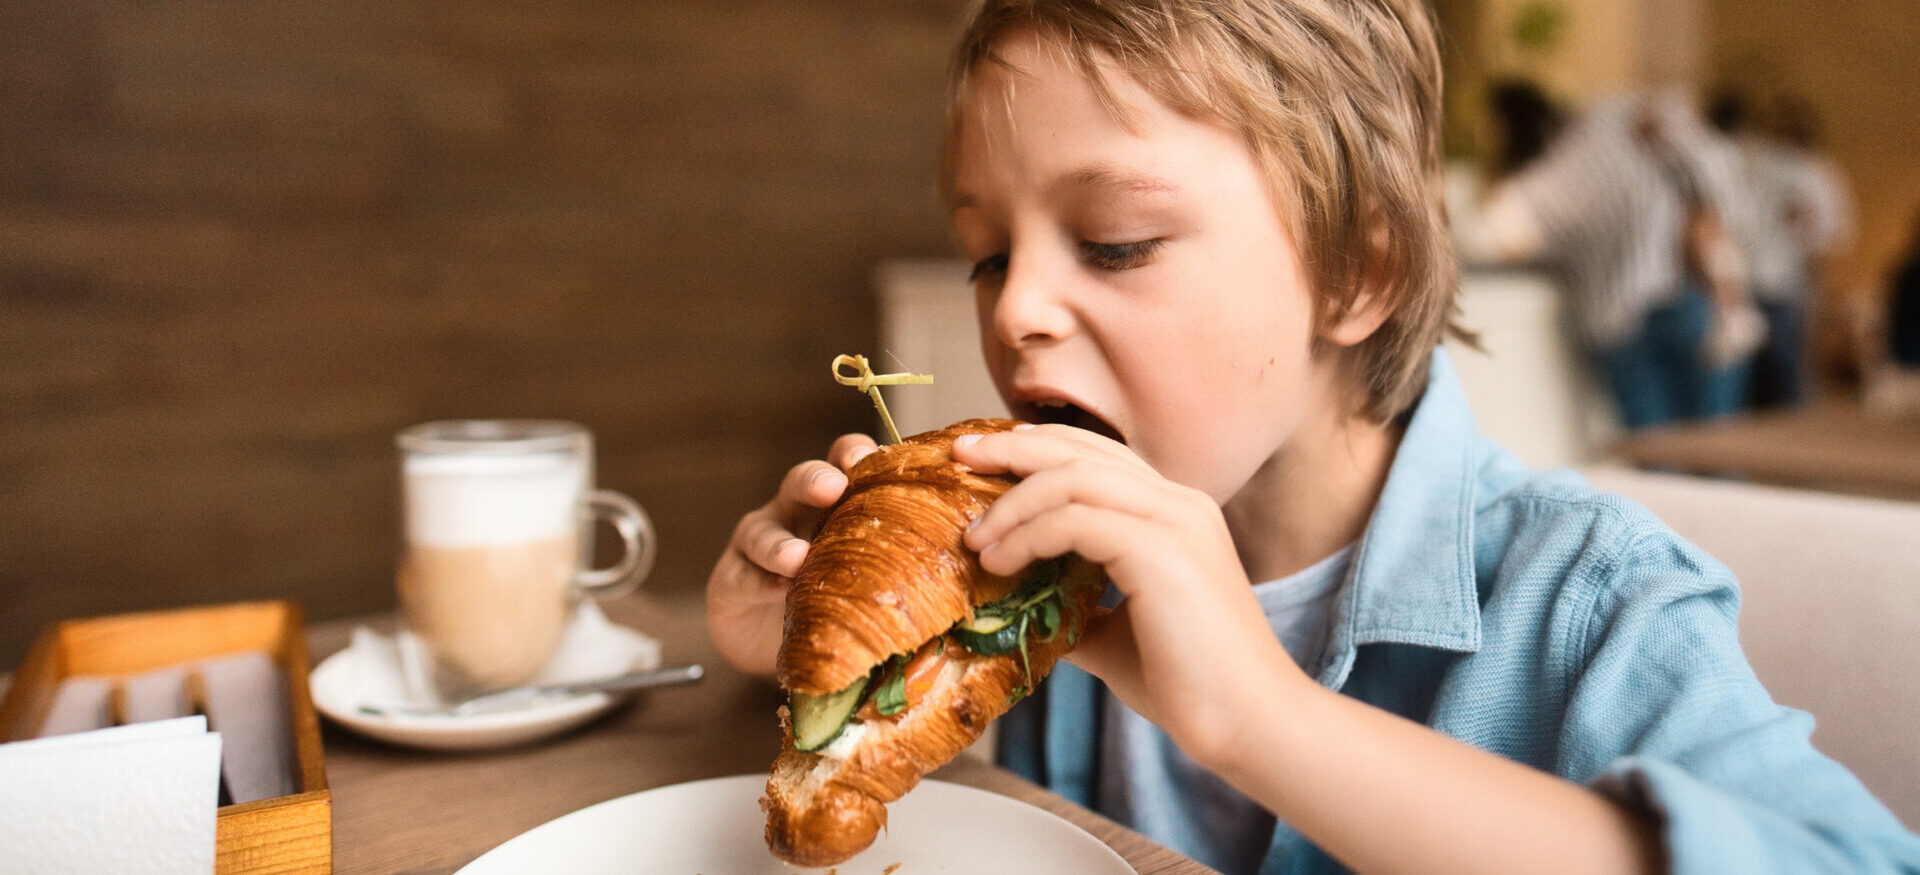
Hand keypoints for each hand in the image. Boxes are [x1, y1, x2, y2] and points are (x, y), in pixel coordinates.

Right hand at [706, 434, 877, 677]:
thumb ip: (900, 561)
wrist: (780, 644)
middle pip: (803, 481)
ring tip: (798, 558)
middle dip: (817, 479)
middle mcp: (797, 512)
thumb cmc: (837, 600)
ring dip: (782, 542)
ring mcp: (761, 541)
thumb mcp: (870, 575)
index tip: (872, 456)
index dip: (856, 454)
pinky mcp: (733, 578)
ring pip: (765, 528)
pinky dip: (759, 581)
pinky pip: (743, 574)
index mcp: (836, 505)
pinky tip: (774, 590)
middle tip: (833, 486)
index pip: (846, 464)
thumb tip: (964, 566)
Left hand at [953, 425, 1303, 763]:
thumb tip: (1017, 607)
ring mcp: (1175, 520)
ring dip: (1013, 502)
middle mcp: (1179, 503)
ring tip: (976, 539)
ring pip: (1073, 476)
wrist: (1249, 722)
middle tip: (961, 457)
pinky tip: (1001, 563)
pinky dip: (1029, 534)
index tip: (983, 463)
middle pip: (1081, 449)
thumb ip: (1074, 607)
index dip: (1037, 450)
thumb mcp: (1115, 634)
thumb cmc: (1189, 684)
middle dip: (1013, 447)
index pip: (1097, 456)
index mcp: (1175, 513)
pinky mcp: (1162, 550)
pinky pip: (1076, 519)